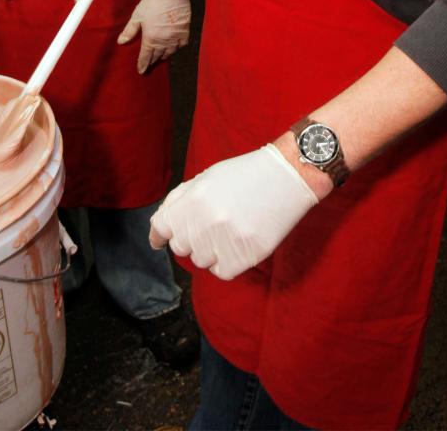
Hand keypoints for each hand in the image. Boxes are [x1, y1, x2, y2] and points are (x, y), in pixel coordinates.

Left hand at [118, 0, 190, 73]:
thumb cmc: (152, 2)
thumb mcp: (137, 16)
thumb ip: (129, 30)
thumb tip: (120, 42)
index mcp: (151, 38)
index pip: (146, 56)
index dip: (143, 64)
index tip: (141, 71)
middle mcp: (164, 41)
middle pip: (158, 56)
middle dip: (152, 61)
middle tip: (149, 64)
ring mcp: (175, 37)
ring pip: (170, 52)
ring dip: (164, 55)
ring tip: (160, 56)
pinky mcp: (184, 32)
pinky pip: (181, 45)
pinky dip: (176, 48)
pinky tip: (173, 47)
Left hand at [149, 144, 317, 279]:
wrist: (286, 176)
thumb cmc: (244, 175)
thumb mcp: (206, 177)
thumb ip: (179, 200)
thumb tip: (159, 225)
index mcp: (193, 200)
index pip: (161, 228)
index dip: (159, 235)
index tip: (160, 240)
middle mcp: (206, 222)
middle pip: (180, 246)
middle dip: (190, 238)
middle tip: (209, 224)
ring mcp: (226, 241)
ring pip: (200, 261)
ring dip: (209, 250)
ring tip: (227, 230)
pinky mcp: (245, 256)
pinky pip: (221, 272)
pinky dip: (225, 262)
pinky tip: (236, 244)